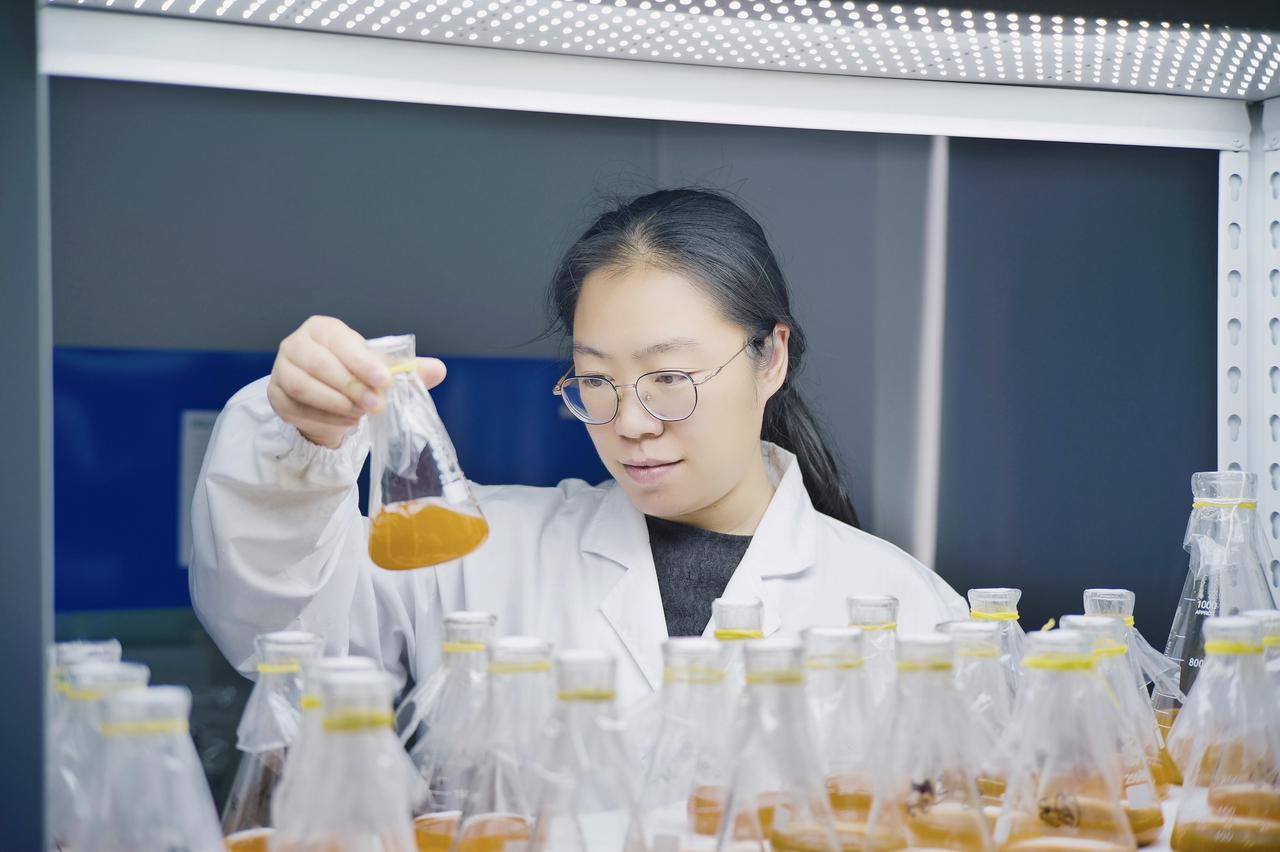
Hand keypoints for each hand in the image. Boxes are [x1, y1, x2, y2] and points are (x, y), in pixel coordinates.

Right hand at [267, 316, 446, 447]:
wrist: (327, 397)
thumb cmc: (353, 374)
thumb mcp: (379, 368)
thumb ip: (406, 368)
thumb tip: (438, 370)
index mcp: (323, 329)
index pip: (340, 341)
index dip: (362, 362)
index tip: (385, 380)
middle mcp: (297, 344)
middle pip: (319, 364)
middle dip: (351, 386)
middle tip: (376, 404)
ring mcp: (281, 370)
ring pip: (303, 386)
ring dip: (336, 404)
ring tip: (362, 415)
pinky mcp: (275, 396)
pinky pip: (296, 408)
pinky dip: (324, 419)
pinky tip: (347, 423)